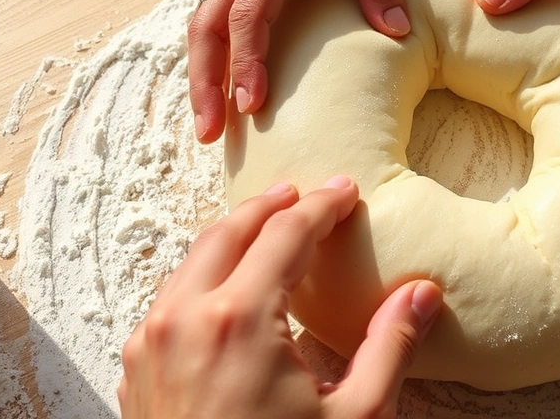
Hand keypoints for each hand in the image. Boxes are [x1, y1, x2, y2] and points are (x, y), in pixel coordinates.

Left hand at [118, 177, 442, 418]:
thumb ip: (389, 348)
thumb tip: (422, 296)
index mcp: (239, 319)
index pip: (286, 233)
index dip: (321, 206)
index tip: (345, 191)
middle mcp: (184, 318)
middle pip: (228, 231)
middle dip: (271, 206)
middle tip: (305, 195)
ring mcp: (151, 342)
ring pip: (192, 261)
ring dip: (233, 237)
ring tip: (268, 231)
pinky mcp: (137, 368)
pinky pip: (170, 298)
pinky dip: (204, 276)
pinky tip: (229, 289)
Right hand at [189, 0, 410, 142]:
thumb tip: (394, 32)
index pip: (249, 17)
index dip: (246, 64)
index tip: (250, 105)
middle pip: (206, 29)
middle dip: (204, 84)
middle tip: (210, 134)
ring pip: (203, 22)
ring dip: (202, 72)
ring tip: (209, 119)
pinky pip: (216, 11)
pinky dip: (213, 50)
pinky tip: (223, 76)